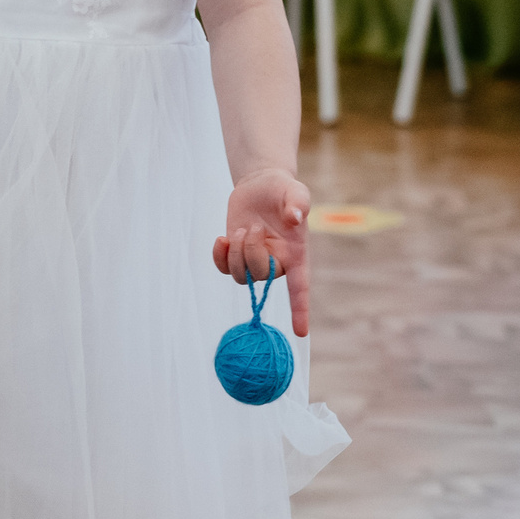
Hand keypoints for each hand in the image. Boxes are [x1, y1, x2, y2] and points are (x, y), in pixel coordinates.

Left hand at [214, 169, 310, 335]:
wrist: (262, 186)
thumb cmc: (284, 191)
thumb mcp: (296, 191)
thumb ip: (298, 203)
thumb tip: (294, 218)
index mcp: (296, 255)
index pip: (300, 287)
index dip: (300, 310)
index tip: (300, 332)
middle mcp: (276, 263)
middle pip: (261, 277)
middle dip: (251, 252)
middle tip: (252, 227)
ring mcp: (254, 260)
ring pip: (241, 276)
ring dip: (235, 253)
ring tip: (241, 229)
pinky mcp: (235, 254)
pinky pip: (224, 269)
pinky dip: (219, 256)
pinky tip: (221, 239)